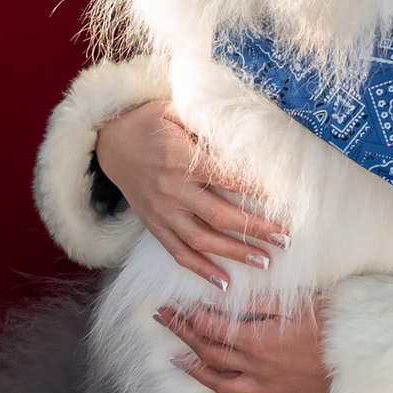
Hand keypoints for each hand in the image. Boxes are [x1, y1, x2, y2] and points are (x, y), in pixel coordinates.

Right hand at [96, 102, 287, 287]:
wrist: (108, 142)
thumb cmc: (148, 123)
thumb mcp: (173, 109)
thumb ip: (205, 120)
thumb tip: (243, 128)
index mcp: (180, 159)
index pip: (227, 177)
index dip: (256, 189)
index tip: (284, 198)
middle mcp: (172, 189)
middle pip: (220, 215)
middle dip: (254, 229)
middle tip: (284, 239)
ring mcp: (162, 211)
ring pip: (201, 240)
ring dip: (234, 254)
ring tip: (264, 263)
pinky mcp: (154, 225)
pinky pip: (178, 253)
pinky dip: (200, 270)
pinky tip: (224, 284)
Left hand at [157, 293, 330, 392]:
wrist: (366, 360)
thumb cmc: (338, 325)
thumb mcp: (300, 302)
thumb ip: (262, 300)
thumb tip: (231, 295)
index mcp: (259, 339)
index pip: (212, 327)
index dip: (189, 316)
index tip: (173, 306)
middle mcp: (257, 367)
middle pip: (209, 353)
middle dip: (183, 335)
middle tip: (165, 322)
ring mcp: (268, 388)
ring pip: (220, 384)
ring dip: (195, 371)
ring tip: (177, 360)